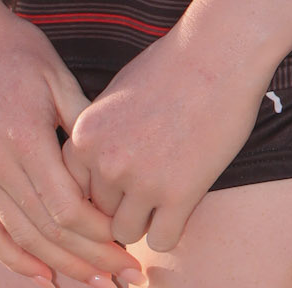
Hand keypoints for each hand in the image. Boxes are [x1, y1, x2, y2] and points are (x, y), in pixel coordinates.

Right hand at [0, 0, 145, 283]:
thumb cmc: (13, 46)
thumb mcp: (55, 72)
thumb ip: (82, 120)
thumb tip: (112, 161)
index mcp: (23, 136)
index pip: (65, 206)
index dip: (99, 232)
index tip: (129, 241)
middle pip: (46, 231)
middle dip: (89, 260)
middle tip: (125, 277)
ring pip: (18, 238)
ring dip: (58, 266)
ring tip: (94, 283)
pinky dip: (13, 259)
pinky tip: (42, 276)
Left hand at [62, 18, 272, 252]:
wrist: (218, 52)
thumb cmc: (171, 67)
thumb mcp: (116, 95)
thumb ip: (98, 136)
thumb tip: (92, 177)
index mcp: (85, 134)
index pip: (73, 189)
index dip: (96, 189)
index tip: (116, 182)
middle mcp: (106, 160)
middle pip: (100, 213)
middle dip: (122, 204)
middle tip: (150, 181)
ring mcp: (141, 180)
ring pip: (127, 232)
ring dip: (145, 219)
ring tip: (166, 191)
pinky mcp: (179, 194)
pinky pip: (162, 241)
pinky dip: (171, 229)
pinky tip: (183, 203)